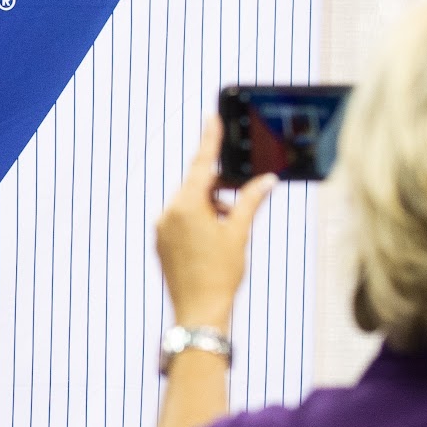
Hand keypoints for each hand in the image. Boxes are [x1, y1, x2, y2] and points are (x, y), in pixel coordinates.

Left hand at [155, 117, 275, 329]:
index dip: (210, 138)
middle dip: (219, 187)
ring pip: (189, 203)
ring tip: (229, 230)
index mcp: (186, 205)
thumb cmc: (221, 274)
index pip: (202, 163)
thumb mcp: (238, 233)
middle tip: (240, 193)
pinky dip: (199, 220)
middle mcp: (168, 212)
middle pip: (196, 185)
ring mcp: (161, 228)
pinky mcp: (161, 241)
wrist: (198, 311)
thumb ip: (250, 202)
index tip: (212, 116)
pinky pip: (180, 219)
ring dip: (211, 207)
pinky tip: (215, 239)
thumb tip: (265, 180)